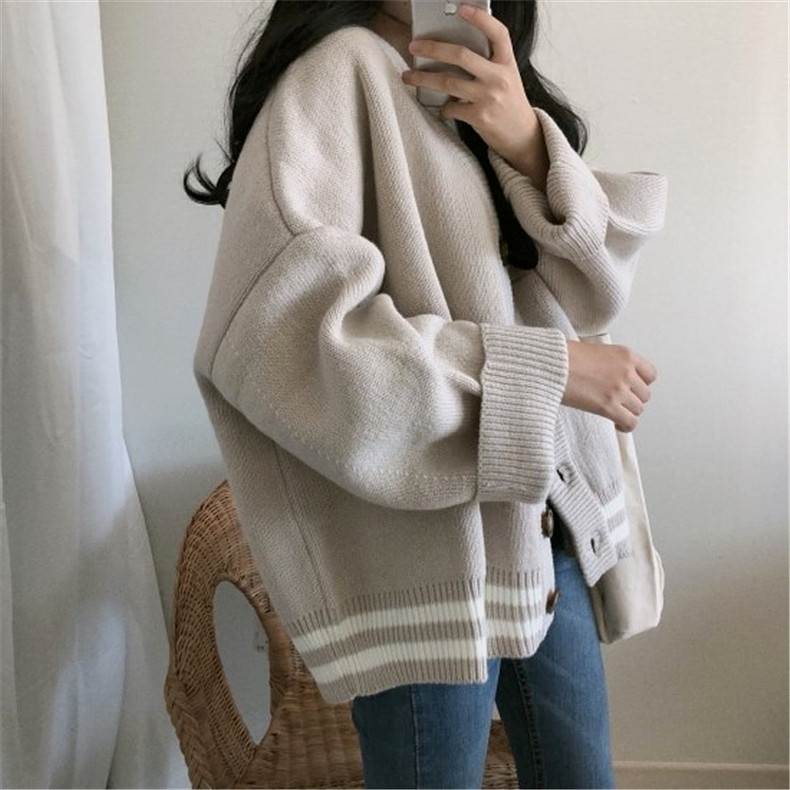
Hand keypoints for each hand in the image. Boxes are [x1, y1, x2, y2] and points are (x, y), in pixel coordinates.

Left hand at [401, 3, 543, 173]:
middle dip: (433, 48)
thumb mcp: (506, 77)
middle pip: (461, 55)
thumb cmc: (508, 103)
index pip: (498, 33)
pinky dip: (442, 108)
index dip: (481, 19)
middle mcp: (499, 77)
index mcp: (508, 62)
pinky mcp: (479, 117)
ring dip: (423, 78)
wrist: (522, 135)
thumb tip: (452, 52)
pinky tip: (441, 108)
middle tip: (414, 46)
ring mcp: (489, 97)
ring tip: (408, 76)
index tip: (462, 8)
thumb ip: (487, 63)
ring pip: (448, 82)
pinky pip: (451, 108)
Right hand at [562, 341, 657, 432]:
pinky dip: (625, 426)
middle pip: (644, 394)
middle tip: (620, 401)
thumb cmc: (564, 356)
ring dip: (627, 412)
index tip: (633, 388)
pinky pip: (630, 422)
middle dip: (633, 399)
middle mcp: (626, 372)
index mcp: (625, 355)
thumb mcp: (595, 350)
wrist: (551, 365)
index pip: (650, 374)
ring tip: (615, 412)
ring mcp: (619, 390)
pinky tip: (618, 424)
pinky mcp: (608, 406)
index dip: (641, 384)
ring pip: (638, 409)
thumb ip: (609, 362)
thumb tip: (608, 373)